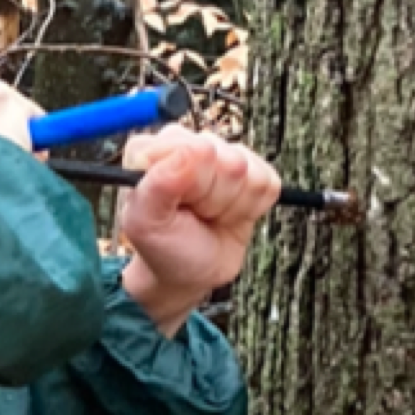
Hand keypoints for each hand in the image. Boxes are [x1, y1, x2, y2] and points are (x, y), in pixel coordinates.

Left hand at [117, 126, 280, 337]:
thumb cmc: (162, 245)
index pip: (193, 149)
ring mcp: (219, 154)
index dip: (192, 186)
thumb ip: (159, 185)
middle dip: (213, 198)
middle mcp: (185, 143)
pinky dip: (251, 208)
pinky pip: (268, 183)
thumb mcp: (145, 224)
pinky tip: (228, 214)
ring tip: (208, 215)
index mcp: (151, 148)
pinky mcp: (249, 170)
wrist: (190, 271)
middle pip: (227, 160)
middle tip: (193, 215)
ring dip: (231, 205)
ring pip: (248, 171)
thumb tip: (192, 149)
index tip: (178, 206)